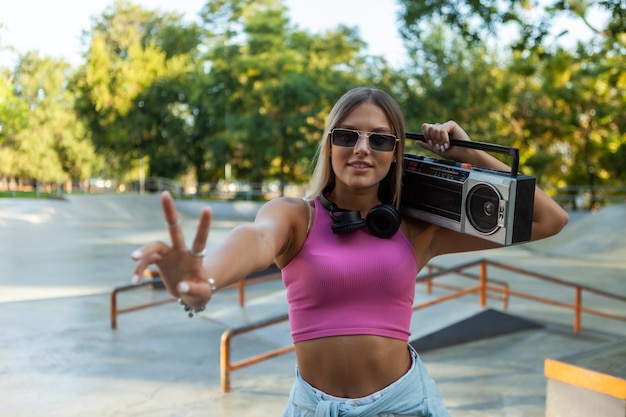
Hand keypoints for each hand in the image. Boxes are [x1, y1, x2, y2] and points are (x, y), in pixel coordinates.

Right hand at [130, 191, 212, 309]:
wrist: (191, 293)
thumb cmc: (201, 292)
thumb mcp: (202, 294)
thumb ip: (194, 291)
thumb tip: (182, 287)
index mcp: (195, 257)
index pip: (200, 240)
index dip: (203, 225)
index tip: (207, 208)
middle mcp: (181, 251)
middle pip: (174, 228)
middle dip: (170, 211)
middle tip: (165, 194)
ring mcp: (169, 254)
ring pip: (154, 246)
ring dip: (143, 251)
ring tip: (133, 258)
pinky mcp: (158, 261)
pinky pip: (145, 263)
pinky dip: (138, 271)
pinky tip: (135, 282)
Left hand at [416, 121, 471, 159]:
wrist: (463, 154)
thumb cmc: (452, 152)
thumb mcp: (436, 150)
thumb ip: (427, 145)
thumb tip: (416, 141)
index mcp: (435, 133)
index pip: (425, 127)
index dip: (426, 135)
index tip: (431, 143)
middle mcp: (440, 127)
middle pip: (428, 127)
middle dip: (433, 139)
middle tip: (440, 146)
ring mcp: (445, 125)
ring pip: (434, 128)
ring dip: (439, 140)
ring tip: (445, 145)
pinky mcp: (451, 124)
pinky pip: (442, 129)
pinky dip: (444, 138)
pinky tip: (448, 143)